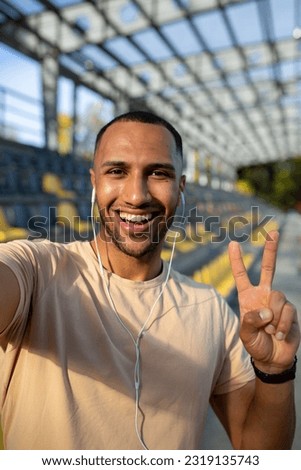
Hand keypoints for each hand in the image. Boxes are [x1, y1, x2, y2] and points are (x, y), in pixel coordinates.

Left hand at [228, 230, 299, 371]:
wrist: (273, 358)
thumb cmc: (256, 344)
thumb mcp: (245, 334)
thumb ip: (251, 321)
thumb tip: (266, 310)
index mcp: (248, 296)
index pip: (241, 275)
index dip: (236, 261)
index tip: (232, 244)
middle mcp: (264, 294)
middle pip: (269, 268)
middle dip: (271, 250)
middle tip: (274, 232)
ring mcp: (279, 301)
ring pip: (277, 297)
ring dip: (272, 317)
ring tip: (270, 332)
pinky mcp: (291, 311)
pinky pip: (287, 311)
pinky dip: (281, 325)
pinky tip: (278, 335)